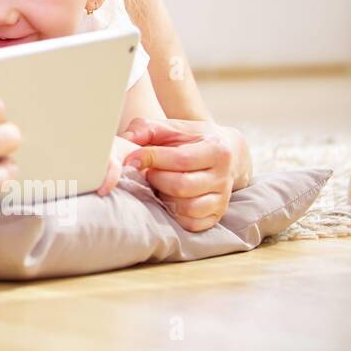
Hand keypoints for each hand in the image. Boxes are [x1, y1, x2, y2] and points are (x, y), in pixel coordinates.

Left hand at [120, 118, 250, 229]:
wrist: (225, 154)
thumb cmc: (190, 140)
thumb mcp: (169, 127)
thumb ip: (145, 129)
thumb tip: (124, 141)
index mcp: (217, 150)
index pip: (182, 159)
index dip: (151, 159)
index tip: (132, 159)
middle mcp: (223, 177)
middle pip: (182, 186)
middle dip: (156, 179)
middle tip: (148, 172)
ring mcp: (222, 199)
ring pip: (187, 208)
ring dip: (164, 197)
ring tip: (158, 185)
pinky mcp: (216, 216)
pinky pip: (191, 223)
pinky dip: (174, 214)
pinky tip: (167, 199)